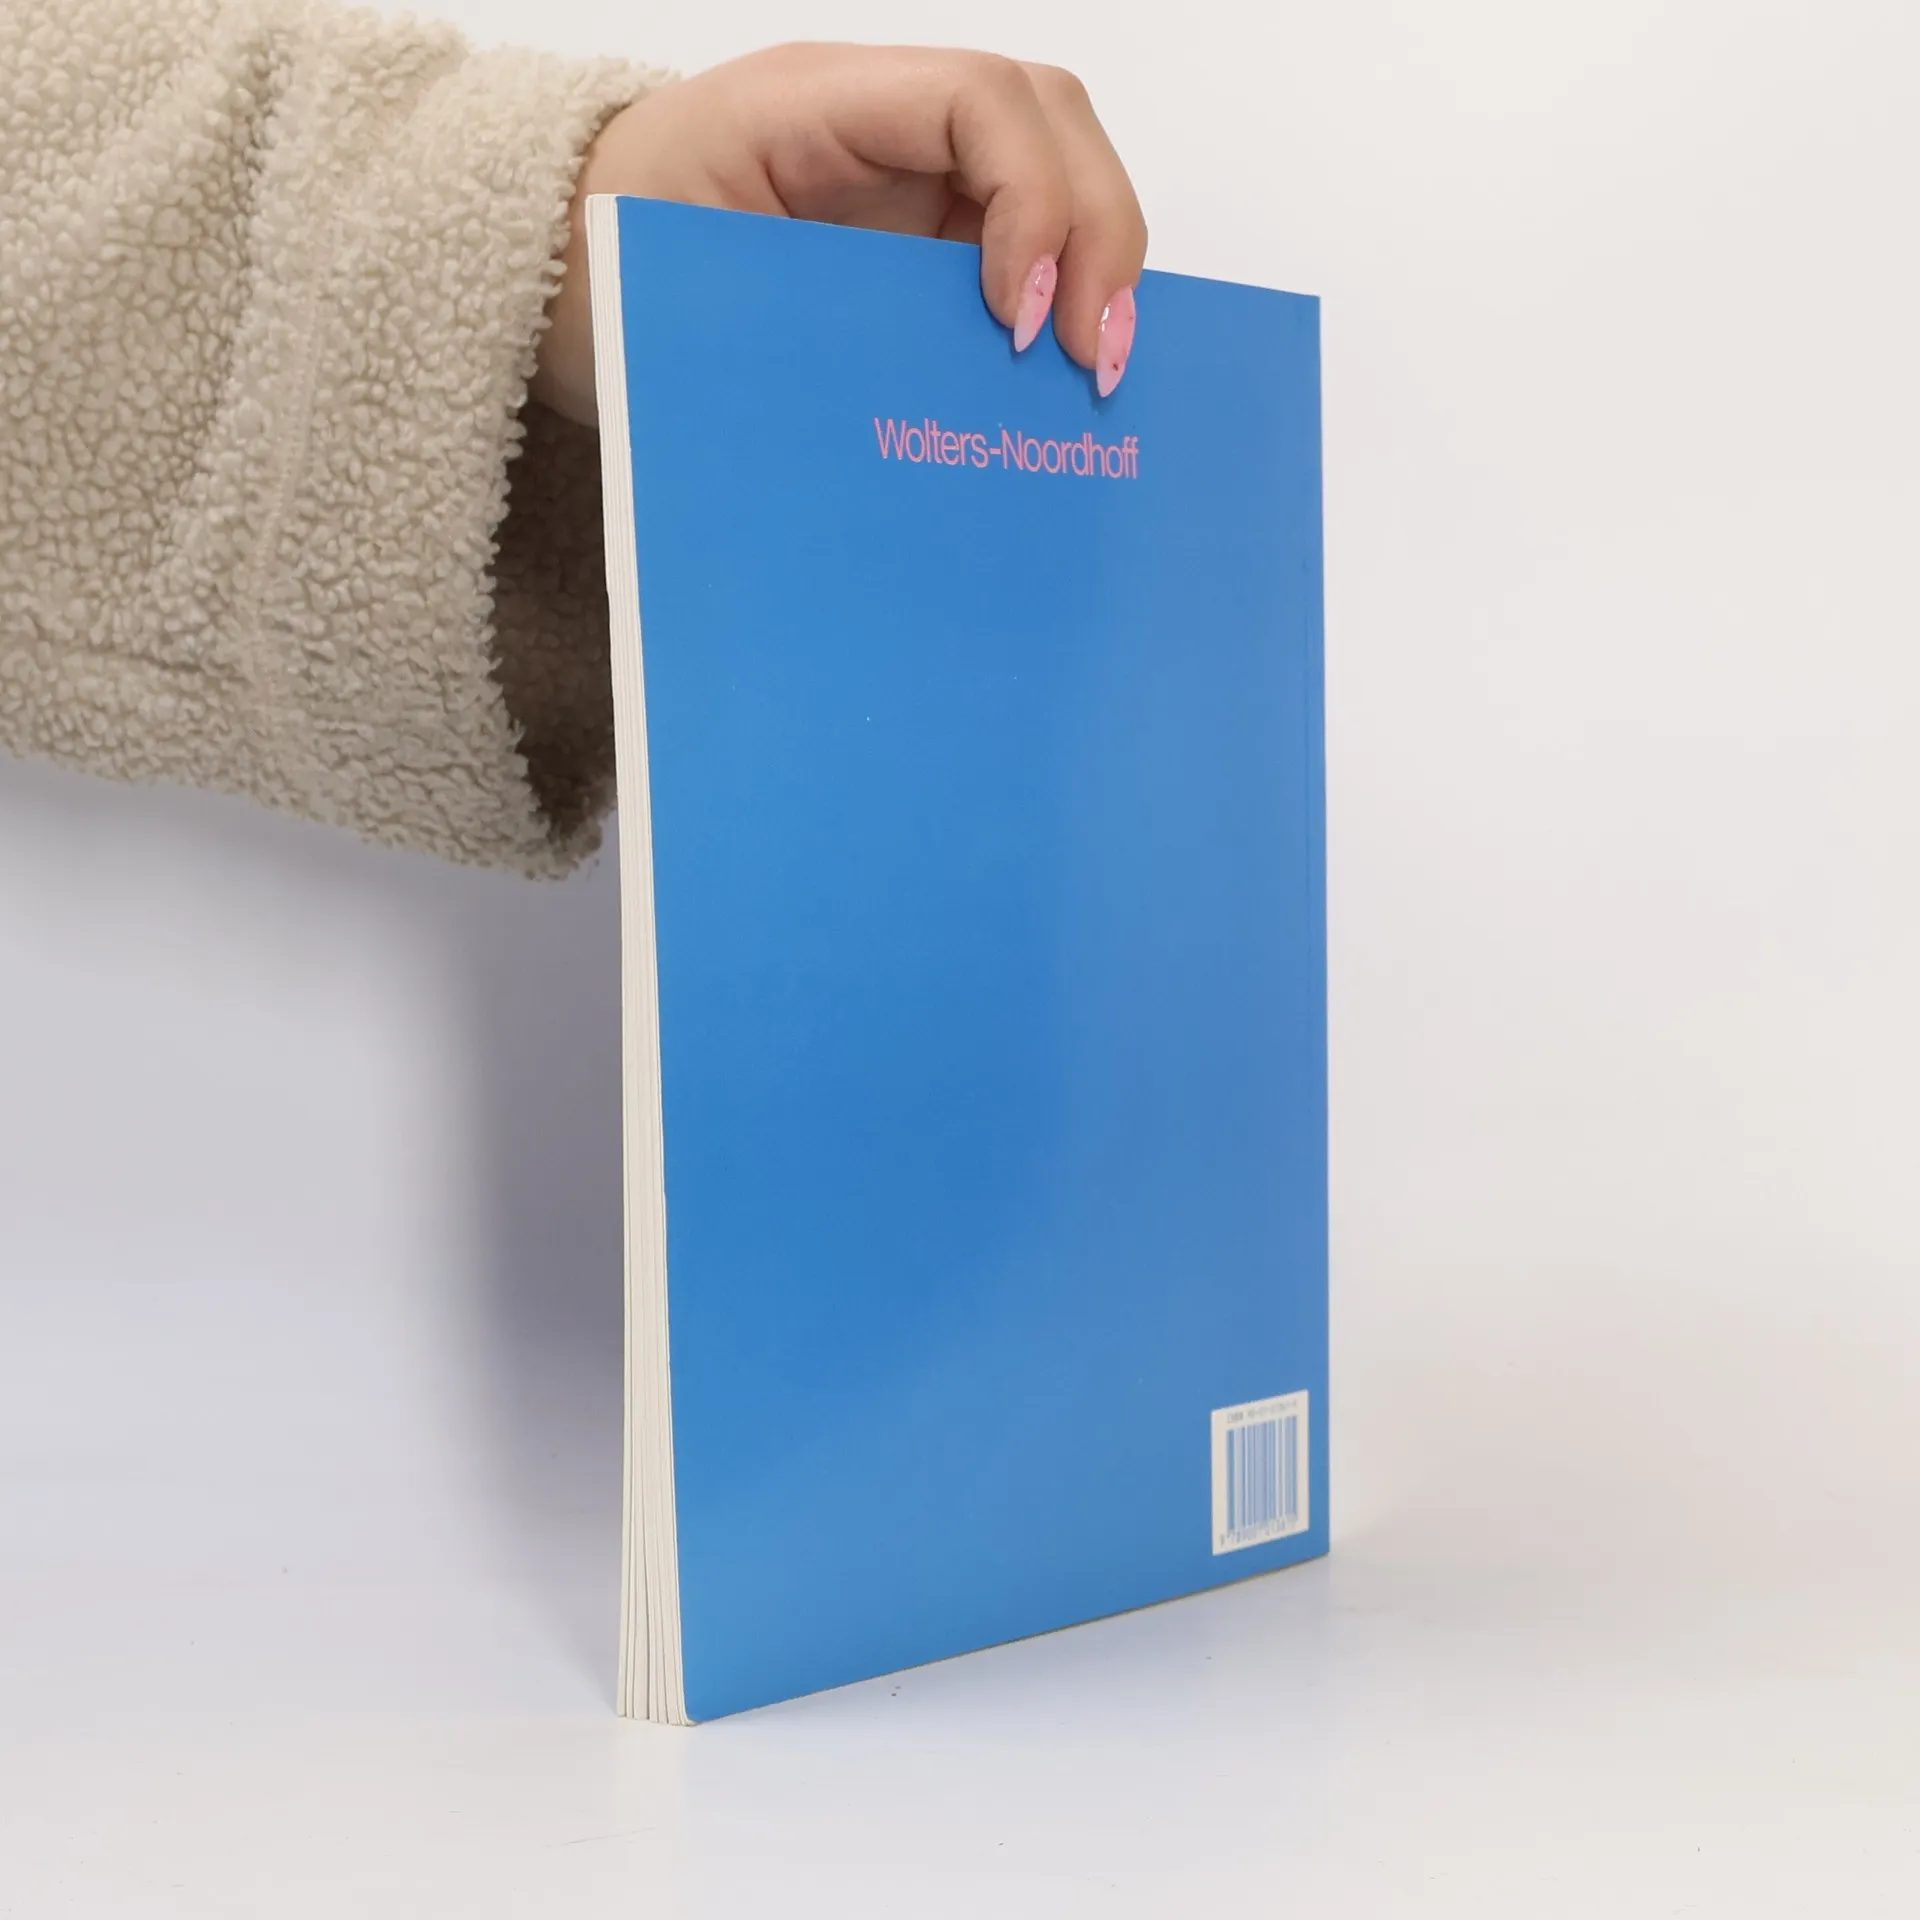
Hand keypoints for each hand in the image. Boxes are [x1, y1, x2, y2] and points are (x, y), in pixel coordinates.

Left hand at [530, 43, 1146, 424]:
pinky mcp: (913, 240)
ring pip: (1052, 176)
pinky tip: (1062, 382)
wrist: (553, 281)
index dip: (1036, 200)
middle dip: (1097, 235)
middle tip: (1094, 364)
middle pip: (1047, 120)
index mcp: (813, 103)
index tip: (1019, 323)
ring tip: (1094, 380)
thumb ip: (814, 337)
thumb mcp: (693, 309)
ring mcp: (903, 177)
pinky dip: (1057, 303)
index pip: (982, 100)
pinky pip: (1015, 247)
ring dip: (1095, 269)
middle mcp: (878, 123)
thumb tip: (948, 418)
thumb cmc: (602, 284)